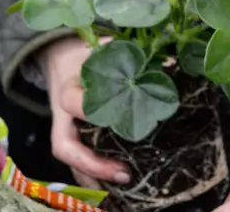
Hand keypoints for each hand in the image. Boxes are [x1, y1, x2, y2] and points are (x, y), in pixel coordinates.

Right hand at [41, 37, 130, 187]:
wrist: (59, 58)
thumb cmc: (84, 54)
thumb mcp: (100, 47)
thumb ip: (128, 53)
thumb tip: (170, 62)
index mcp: (67, 89)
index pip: (73, 104)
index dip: (90, 112)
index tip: (116, 117)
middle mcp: (62, 114)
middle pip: (67, 145)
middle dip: (93, 163)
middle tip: (124, 172)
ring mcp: (63, 128)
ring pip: (70, 160)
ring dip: (93, 175)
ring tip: (122, 182)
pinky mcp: (70, 136)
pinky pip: (77, 160)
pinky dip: (92, 173)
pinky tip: (113, 182)